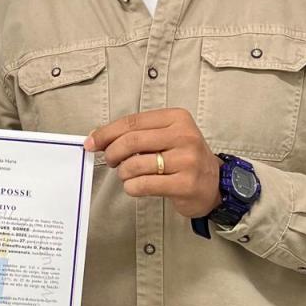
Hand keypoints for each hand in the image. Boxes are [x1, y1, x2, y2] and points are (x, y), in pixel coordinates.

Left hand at [86, 108, 221, 217]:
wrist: (214, 184)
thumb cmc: (184, 158)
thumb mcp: (167, 136)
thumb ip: (137, 133)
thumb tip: (97, 137)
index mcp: (177, 118)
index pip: (133, 122)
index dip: (107, 133)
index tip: (91, 142)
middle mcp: (184, 136)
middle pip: (132, 141)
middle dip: (112, 152)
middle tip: (110, 161)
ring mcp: (187, 161)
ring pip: (135, 165)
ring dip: (123, 173)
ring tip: (127, 175)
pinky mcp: (185, 184)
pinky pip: (144, 185)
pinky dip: (131, 187)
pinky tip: (134, 186)